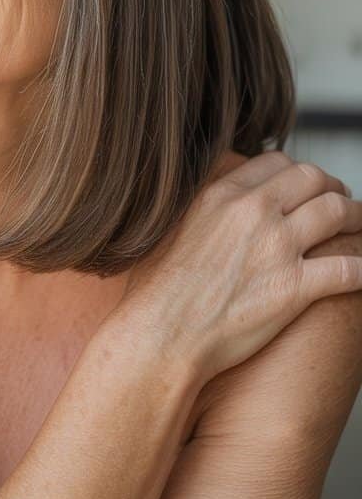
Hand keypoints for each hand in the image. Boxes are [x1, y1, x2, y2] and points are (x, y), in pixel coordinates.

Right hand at [116, 151, 361, 383]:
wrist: (160, 334)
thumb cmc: (157, 295)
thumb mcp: (170, 230)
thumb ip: (200, 211)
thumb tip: (210, 212)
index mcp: (222, 196)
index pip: (276, 164)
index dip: (297, 173)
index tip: (303, 186)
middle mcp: (253, 213)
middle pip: (313, 179)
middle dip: (333, 186)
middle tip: (340, 199)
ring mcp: (277, 248)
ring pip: (338, 213)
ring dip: (357, 216)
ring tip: (361, 226)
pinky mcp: (294, 288)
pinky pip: (348, 269)